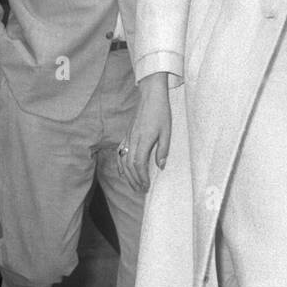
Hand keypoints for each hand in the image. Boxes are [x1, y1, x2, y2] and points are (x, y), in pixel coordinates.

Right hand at [120, 74, 171, 190]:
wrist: (150, 96)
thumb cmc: (161, 112)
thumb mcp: (167, 131)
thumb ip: (163, 150)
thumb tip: (160, 166)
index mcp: (144, 140)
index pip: (139, 164)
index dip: (142, 177)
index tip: (147, 186)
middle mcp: (133, 140)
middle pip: (129, 165)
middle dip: (134, 180)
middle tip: (141, 190)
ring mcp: (128, 137)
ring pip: (123, 160)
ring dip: (127, 175)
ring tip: (133, 185)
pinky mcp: (126, 134)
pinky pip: (119, 152)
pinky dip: (119, 164)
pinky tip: (122, 172)